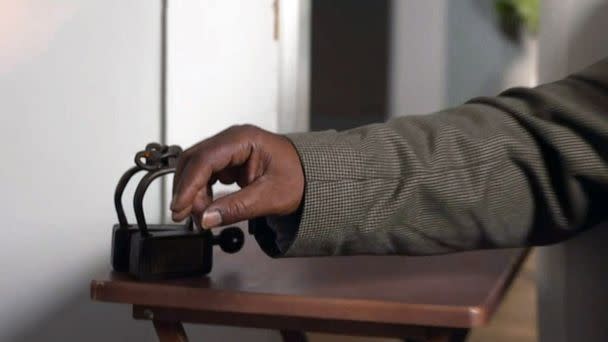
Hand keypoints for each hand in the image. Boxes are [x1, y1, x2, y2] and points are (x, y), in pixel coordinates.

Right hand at [170, 125, 303, 228]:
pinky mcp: (229, 161)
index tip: (180, 207)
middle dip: (186, 189)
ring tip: (199, 216)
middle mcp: (233, 140)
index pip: (206, 159)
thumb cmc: (299, 178)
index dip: (189, 185)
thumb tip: (207, 218)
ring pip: (196, 168)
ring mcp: (229, 149)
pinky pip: (205, 174)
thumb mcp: (270, 197)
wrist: (312, 177)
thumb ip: (236, 208)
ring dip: (192, 192)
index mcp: (244, 139)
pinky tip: (204, 208)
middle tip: (185, 216)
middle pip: (194, 161)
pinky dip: (201, 192)